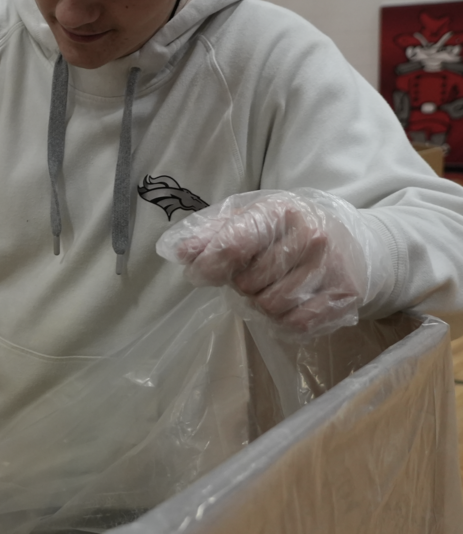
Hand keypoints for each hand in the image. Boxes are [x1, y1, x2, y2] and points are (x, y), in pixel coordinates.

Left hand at [156, 190, 389, 338]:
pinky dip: (284, 320)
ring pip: (270, 307)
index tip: (200, 274)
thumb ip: (211, 234)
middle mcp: (311, 235)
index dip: (208, 265)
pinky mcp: (344, 295)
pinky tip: (290, 302)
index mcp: (280, 210)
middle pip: (247, 283)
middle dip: (241, 284)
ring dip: (261, 303)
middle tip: (254, 274)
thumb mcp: (250, 219)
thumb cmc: (288, 232)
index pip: (232, 244)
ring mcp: (331, 266)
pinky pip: (295, 323)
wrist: (353, 244)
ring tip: (272, 286)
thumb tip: (178, 251)